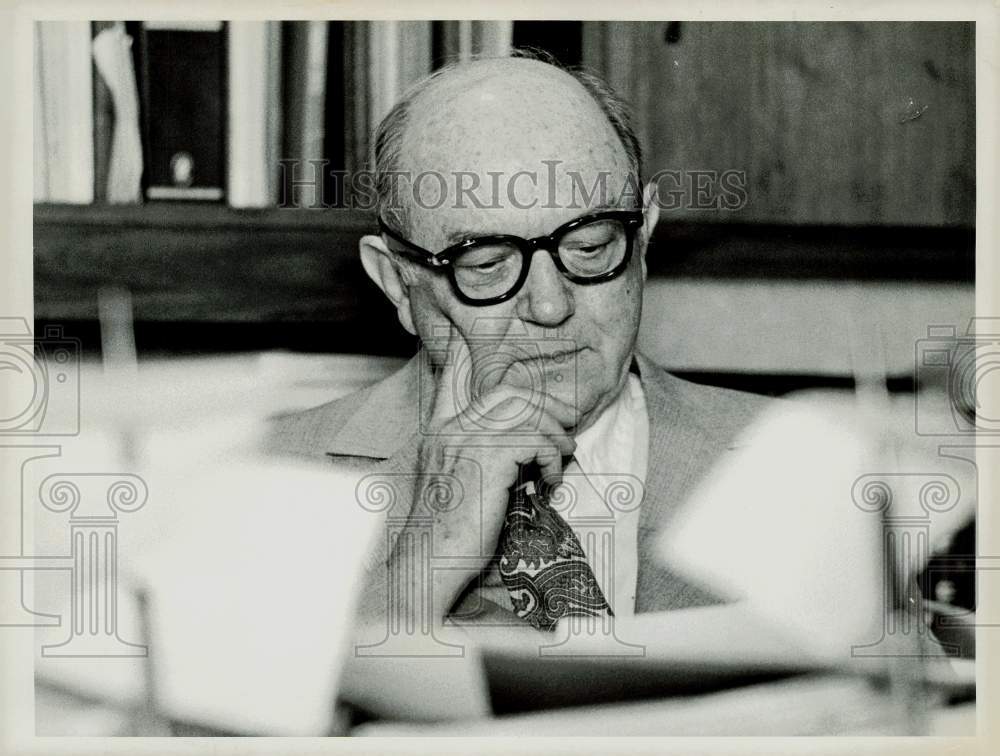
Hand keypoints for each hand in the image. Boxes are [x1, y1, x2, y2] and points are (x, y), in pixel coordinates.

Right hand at [393, 324, 577, 624]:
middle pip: (508, 394)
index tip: (478, 345)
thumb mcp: (459, 489)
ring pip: (527, 415)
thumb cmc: (447, 537)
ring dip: (554, 438)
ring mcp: (466, 442)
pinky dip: (551, 460)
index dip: (469, 355)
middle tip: (564, 431)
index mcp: (440, 433)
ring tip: (559, 462)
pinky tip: (548, 482)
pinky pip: (535, 441)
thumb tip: (517, 452)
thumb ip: (479, 461)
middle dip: (545, 407)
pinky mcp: (486, 460)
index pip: (456, 377)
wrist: (429, 567)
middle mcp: (450, 430)